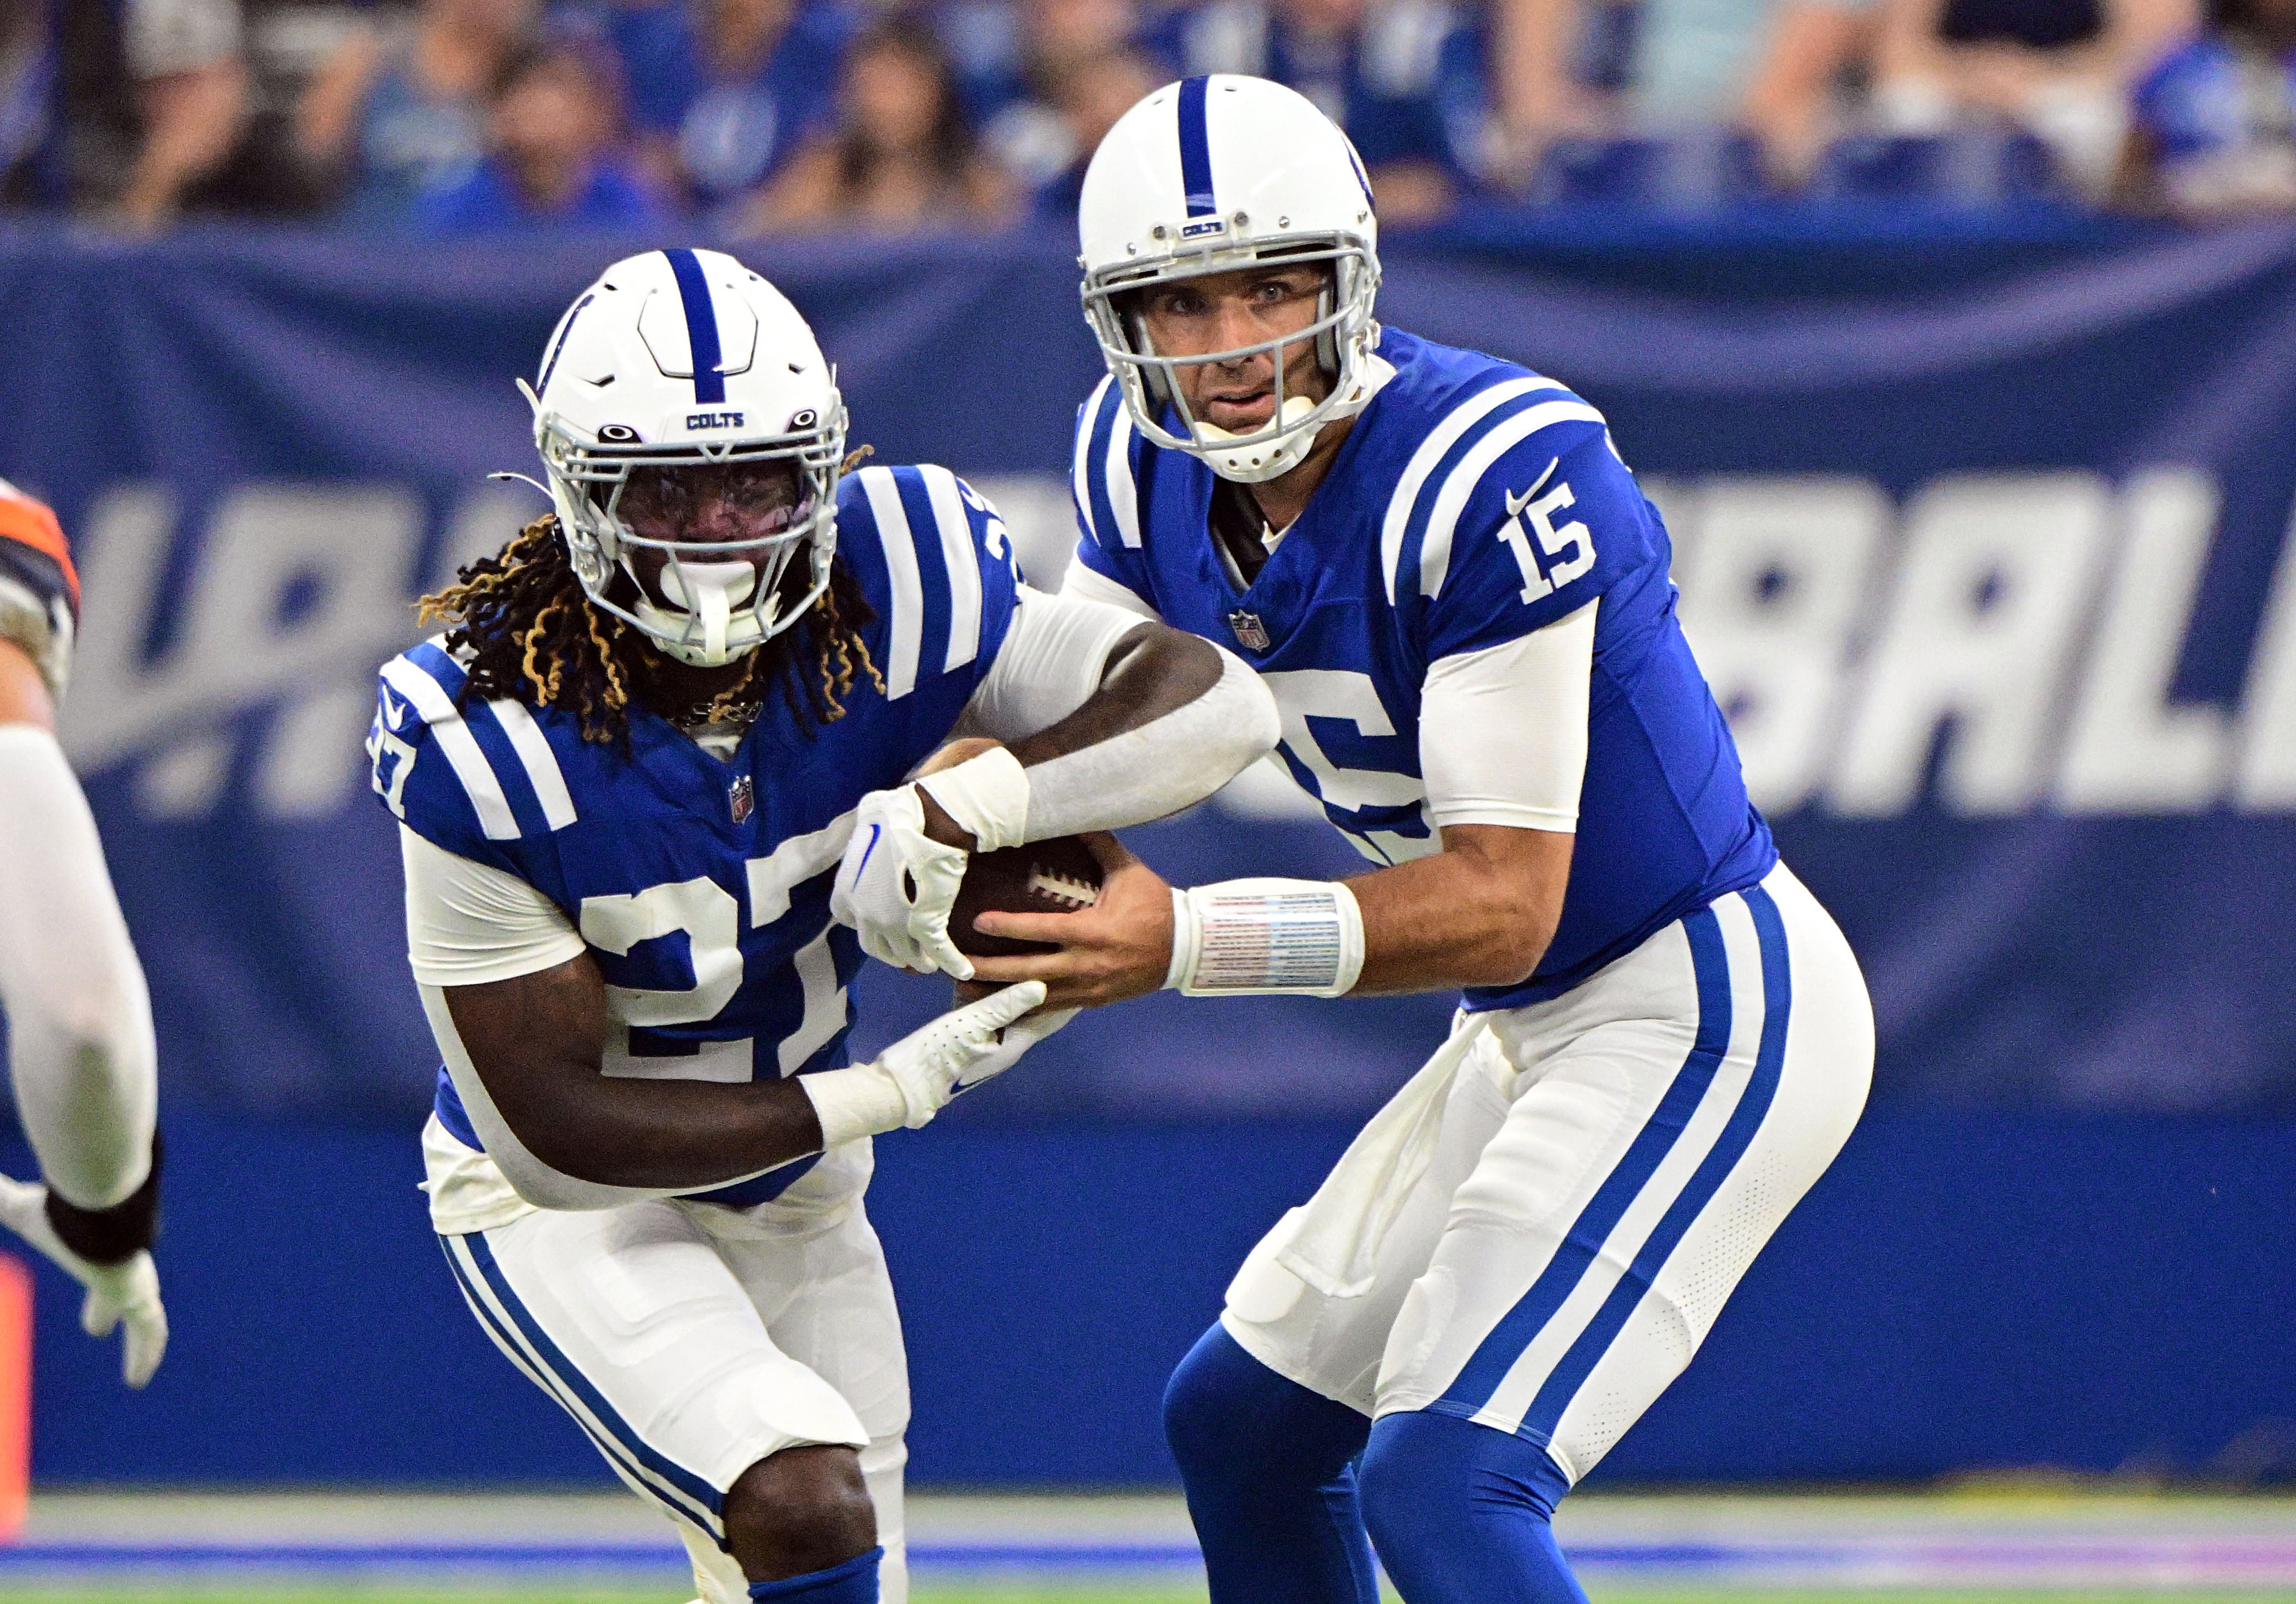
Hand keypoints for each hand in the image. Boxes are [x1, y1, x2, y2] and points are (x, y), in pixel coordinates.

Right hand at [0, 1175, 166, 1386]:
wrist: (103, 1206)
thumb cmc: (63, 1211)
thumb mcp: (21, 1210)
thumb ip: (1, 1198)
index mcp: (99, 1252)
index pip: (97, 1271)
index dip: (88, 1288)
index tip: (88, 1303)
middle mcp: (124, 1269)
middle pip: (118, 1297)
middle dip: (107, 1309)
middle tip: (99, 1327)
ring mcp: (137, 1284)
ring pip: (143, 1319)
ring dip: (139, 1343)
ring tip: (136, 1371)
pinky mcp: (140, 1298)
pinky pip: (149, 1332)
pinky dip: (146, 1354)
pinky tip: (138, 1378)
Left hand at [831, 784, 974, 979]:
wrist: (928, 821)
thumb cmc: (899, 813)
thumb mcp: (867, 817)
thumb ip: (864, 830)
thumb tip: (867, 822)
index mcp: (846, 889)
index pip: (846, 917)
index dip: (862, 921)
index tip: (877, 920)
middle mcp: (864, 912)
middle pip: (873, 945)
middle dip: (888, 950)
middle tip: (903, 951)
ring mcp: (893, 923)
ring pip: (904, 953)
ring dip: (918, 960)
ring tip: (929, 963)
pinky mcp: (925, 926)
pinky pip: (939, 951)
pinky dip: (952, 963)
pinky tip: (963, 970)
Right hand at [876, 980, 1072, 1126]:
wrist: (902, 1088)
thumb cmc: (936, 1057)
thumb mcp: (969, 1025)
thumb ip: (1003, 1005)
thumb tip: (1041, 985)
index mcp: (1013, 1045)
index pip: (1051, 1015)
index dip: (1067, 991)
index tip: (1080, 966)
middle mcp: (1008, 1048)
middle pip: (1038, 1014)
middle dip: (1052, 990)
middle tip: (1064, 960)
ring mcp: (990, 1049)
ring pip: (1017, 1015)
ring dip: (1026, 994)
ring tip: (1036, 966)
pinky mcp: (972, 1045)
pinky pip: (997, 1017)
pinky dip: (1003, 999)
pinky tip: (995, 984)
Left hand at [967, 834, 1175, 1008]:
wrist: (1185, 949)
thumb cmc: (1155, 906)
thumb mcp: (1128, 871)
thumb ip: (1098, 844)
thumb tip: (1074, 813)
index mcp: (1091, 932)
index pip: (1040, 930)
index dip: (1006, 927)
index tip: (977, 922)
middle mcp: (1084, 965)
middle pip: (1027, 973)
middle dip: (989, 970)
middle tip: (955, 965)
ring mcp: (1087, 989)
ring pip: (1034, 998)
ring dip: (999, 995)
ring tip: (965, 990)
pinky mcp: (1091, 1001)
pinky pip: (1050, 1009)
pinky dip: (1023, 1008)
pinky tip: (999, 1008)